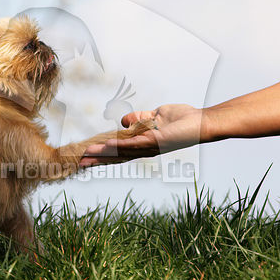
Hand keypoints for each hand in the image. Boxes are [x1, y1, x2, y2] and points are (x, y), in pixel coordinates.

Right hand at [80, 104, 208, 165]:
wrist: (201, 122)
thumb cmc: (182, 120)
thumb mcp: (155, 115)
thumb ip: (138, 118)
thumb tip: (123, 122)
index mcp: (143, 144)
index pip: (119, 151)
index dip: (102, 154)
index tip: (85, 157)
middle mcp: (144, 149)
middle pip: (116, 156)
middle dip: (98, 159)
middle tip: (79, 163)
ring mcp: (148, 147)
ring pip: (120, 152)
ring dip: (103, 154)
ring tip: (86, 155)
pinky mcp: (154, 142)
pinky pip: (132, 144)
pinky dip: (118, 146)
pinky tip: (105, 146)